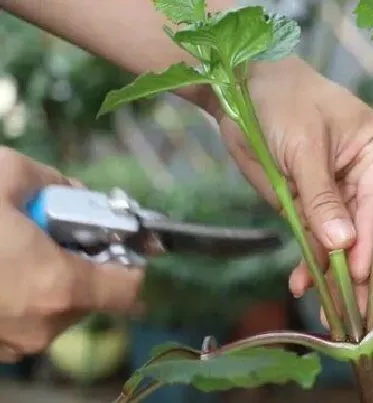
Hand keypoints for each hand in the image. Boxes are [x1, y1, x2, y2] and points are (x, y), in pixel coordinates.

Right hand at [0, 147, 142, 361]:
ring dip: (52, 272)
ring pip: (59, 305)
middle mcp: (39, 326)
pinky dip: (26, 289)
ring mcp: (11, 342)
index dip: (133, 260)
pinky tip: (2, 261)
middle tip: (56, 227)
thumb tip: (72, 190)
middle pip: (93, 293)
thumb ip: (55, 183)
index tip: (124, 240)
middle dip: (83, 258)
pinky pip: (28, 314)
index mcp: (55, 287)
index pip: (129, 287)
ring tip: (18, 241)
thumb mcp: (6, 174)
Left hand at [214, 57, 372, 325]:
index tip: (358, 281)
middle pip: (361, 230)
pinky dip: (308, 259)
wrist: (245, 89)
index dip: (367, 246)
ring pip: (336, 240)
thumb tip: (343, 243)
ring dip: (328, 273)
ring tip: (325, 312)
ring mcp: (336, 192)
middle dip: (351, 271)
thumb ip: (322, 198)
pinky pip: (312, 235)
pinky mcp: (309, 201)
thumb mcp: (304, 147)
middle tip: (348, 314)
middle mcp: (364, 176)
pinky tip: (302, 282)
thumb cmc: (284, 101)